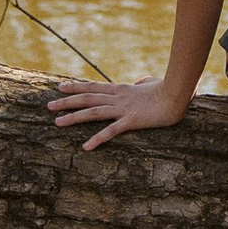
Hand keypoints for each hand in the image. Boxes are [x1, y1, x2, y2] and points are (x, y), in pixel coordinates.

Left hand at [46, 74, 194, 151]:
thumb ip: (142, 82)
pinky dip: (97, 138)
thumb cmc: (168, 88)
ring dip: (74, 117)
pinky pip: (111, 131)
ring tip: (56, 122)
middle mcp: (118, 97)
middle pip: (87, 98)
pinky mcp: (132, 120)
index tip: (60, 87)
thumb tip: (138, 82)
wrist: (179, 92)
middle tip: (48, 106)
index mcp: (121, 89)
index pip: (93, 87)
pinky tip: (86, 147)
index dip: (75, 87)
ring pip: (93, 111)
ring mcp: (123, 108)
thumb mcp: (152, 83)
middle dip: (66, 102)